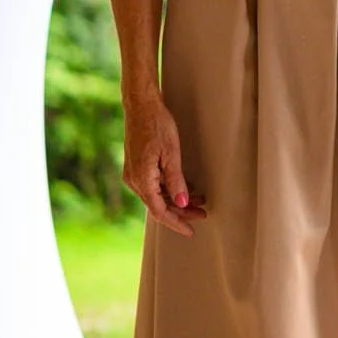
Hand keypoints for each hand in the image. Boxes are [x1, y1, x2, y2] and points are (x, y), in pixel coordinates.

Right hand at [122, 90, 207, 235]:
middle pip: (159, 205)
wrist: (141, 106)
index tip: (191, 231)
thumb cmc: (157, 125)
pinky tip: (186, 189)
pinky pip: (154, 185)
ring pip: (157, 195)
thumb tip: (181, 203)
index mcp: (141, 179)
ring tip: (200, 201)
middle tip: (203, 214)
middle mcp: (134, 181)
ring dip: (177, 200)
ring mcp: (134, 174)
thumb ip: (176, 181)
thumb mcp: (171, 153)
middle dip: (181, 211)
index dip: (176, 222)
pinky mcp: (137, 167)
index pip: (159, 210)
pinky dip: (170, 189)